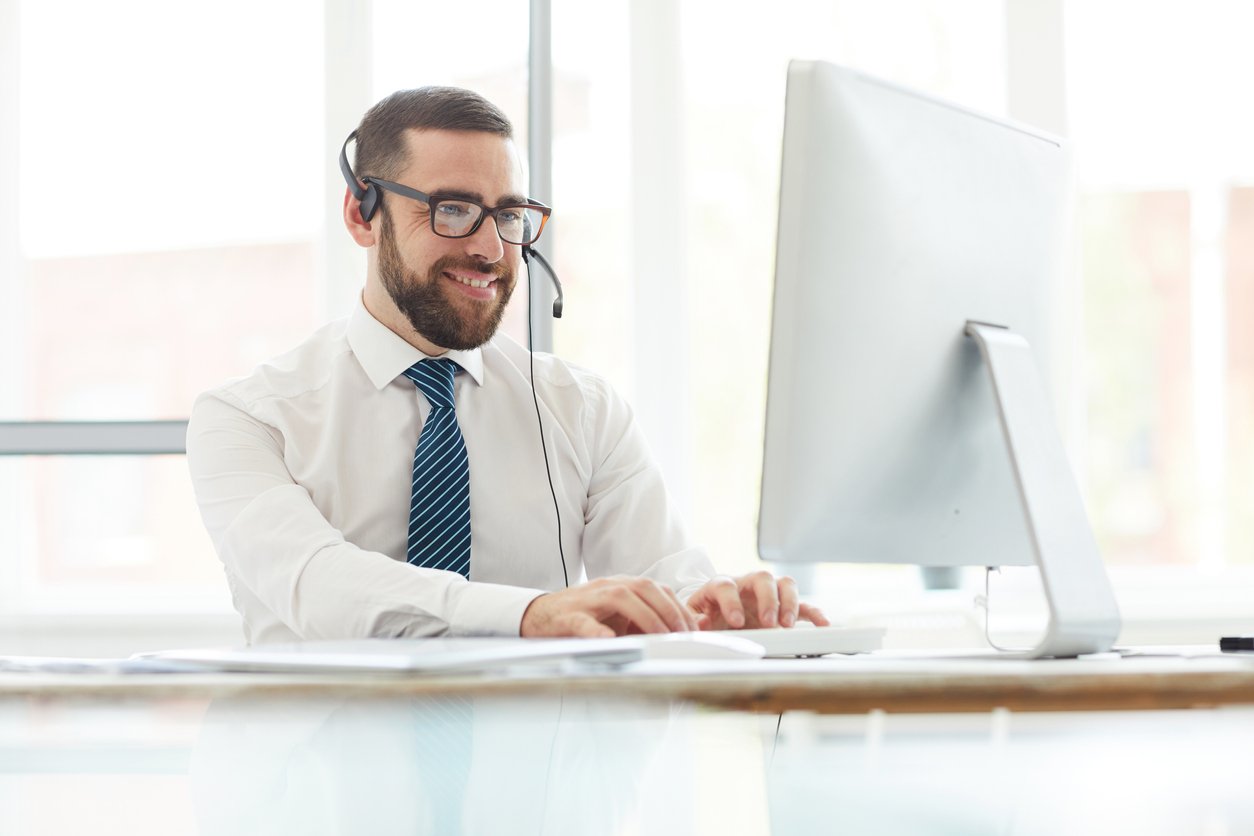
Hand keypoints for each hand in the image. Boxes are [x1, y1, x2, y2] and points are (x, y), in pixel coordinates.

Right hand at [520, 575, 700, 637]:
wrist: (539, 615)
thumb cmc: (583, 617)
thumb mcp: (618, 618)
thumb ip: (647, 620)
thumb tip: (686, 629)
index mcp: (622, 585)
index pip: (658, 589)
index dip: (679, 607)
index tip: (694, 630)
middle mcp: (608, 586)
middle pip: (644, 588)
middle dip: (668, 611)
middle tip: (683, 636)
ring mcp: (588, 599)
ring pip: (620, 598)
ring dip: (645, 617)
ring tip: (660, 637)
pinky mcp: (568, 616)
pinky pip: (583, 622)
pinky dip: (597, 630)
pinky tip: (609, 640)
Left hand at [686, 571, 829, 630]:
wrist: (716, 616)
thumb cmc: (706, 615)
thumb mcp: (694, 618)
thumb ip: (696, 620)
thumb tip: (702, 622)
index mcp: (720, 585)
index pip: (725, 585)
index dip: (731, 602)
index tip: (736, 622)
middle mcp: (746, 584)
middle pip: (761, 578)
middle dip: (767, 600)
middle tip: (768, 622)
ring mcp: (767, 593)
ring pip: (784, 584)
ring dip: (789, 603)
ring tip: (787, 625)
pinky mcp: (782, 606)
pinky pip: (802, 604)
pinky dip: (813, 612)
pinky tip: (821, 623)